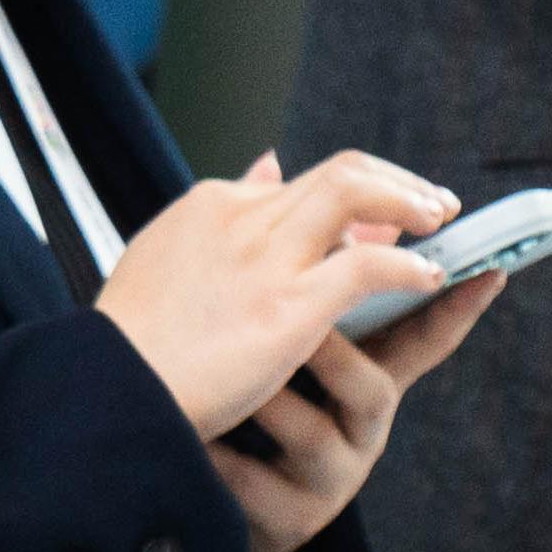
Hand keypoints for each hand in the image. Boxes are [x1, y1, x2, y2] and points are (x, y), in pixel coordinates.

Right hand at [95, 150, 458, 437]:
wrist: (109, 385)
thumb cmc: (131, 338)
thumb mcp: (166, 257)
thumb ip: (217, 219)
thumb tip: (266, 166)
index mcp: (211, 206)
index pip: (297, 182)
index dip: (351, 195)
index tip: (380, 219)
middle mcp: (242, 216)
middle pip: (338, 172)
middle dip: (393, 182)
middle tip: (432, 203)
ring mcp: (266, 256)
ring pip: (355, 192)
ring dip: (408, 202)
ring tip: (442, 222)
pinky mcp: (287, 304)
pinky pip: (365, 265)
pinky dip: (405, 266)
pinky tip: (429, 278)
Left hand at [212, 269, 502, 551]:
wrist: (215, 494)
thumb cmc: (259, 399)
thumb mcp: (290, 339)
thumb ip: (302, 268)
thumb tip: (284, 164)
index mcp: (367, 377)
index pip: (421, 337)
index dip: (457, 307)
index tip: (490, 269)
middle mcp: (360, 429)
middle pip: (374, 388)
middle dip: (338, 353)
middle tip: (301, 320)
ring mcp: (327, 478)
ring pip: (310, 433)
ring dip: (269, 399)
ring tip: (230, 379)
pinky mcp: (287, 520)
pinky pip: (256, 483)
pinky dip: (226, 458)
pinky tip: (200, 440)